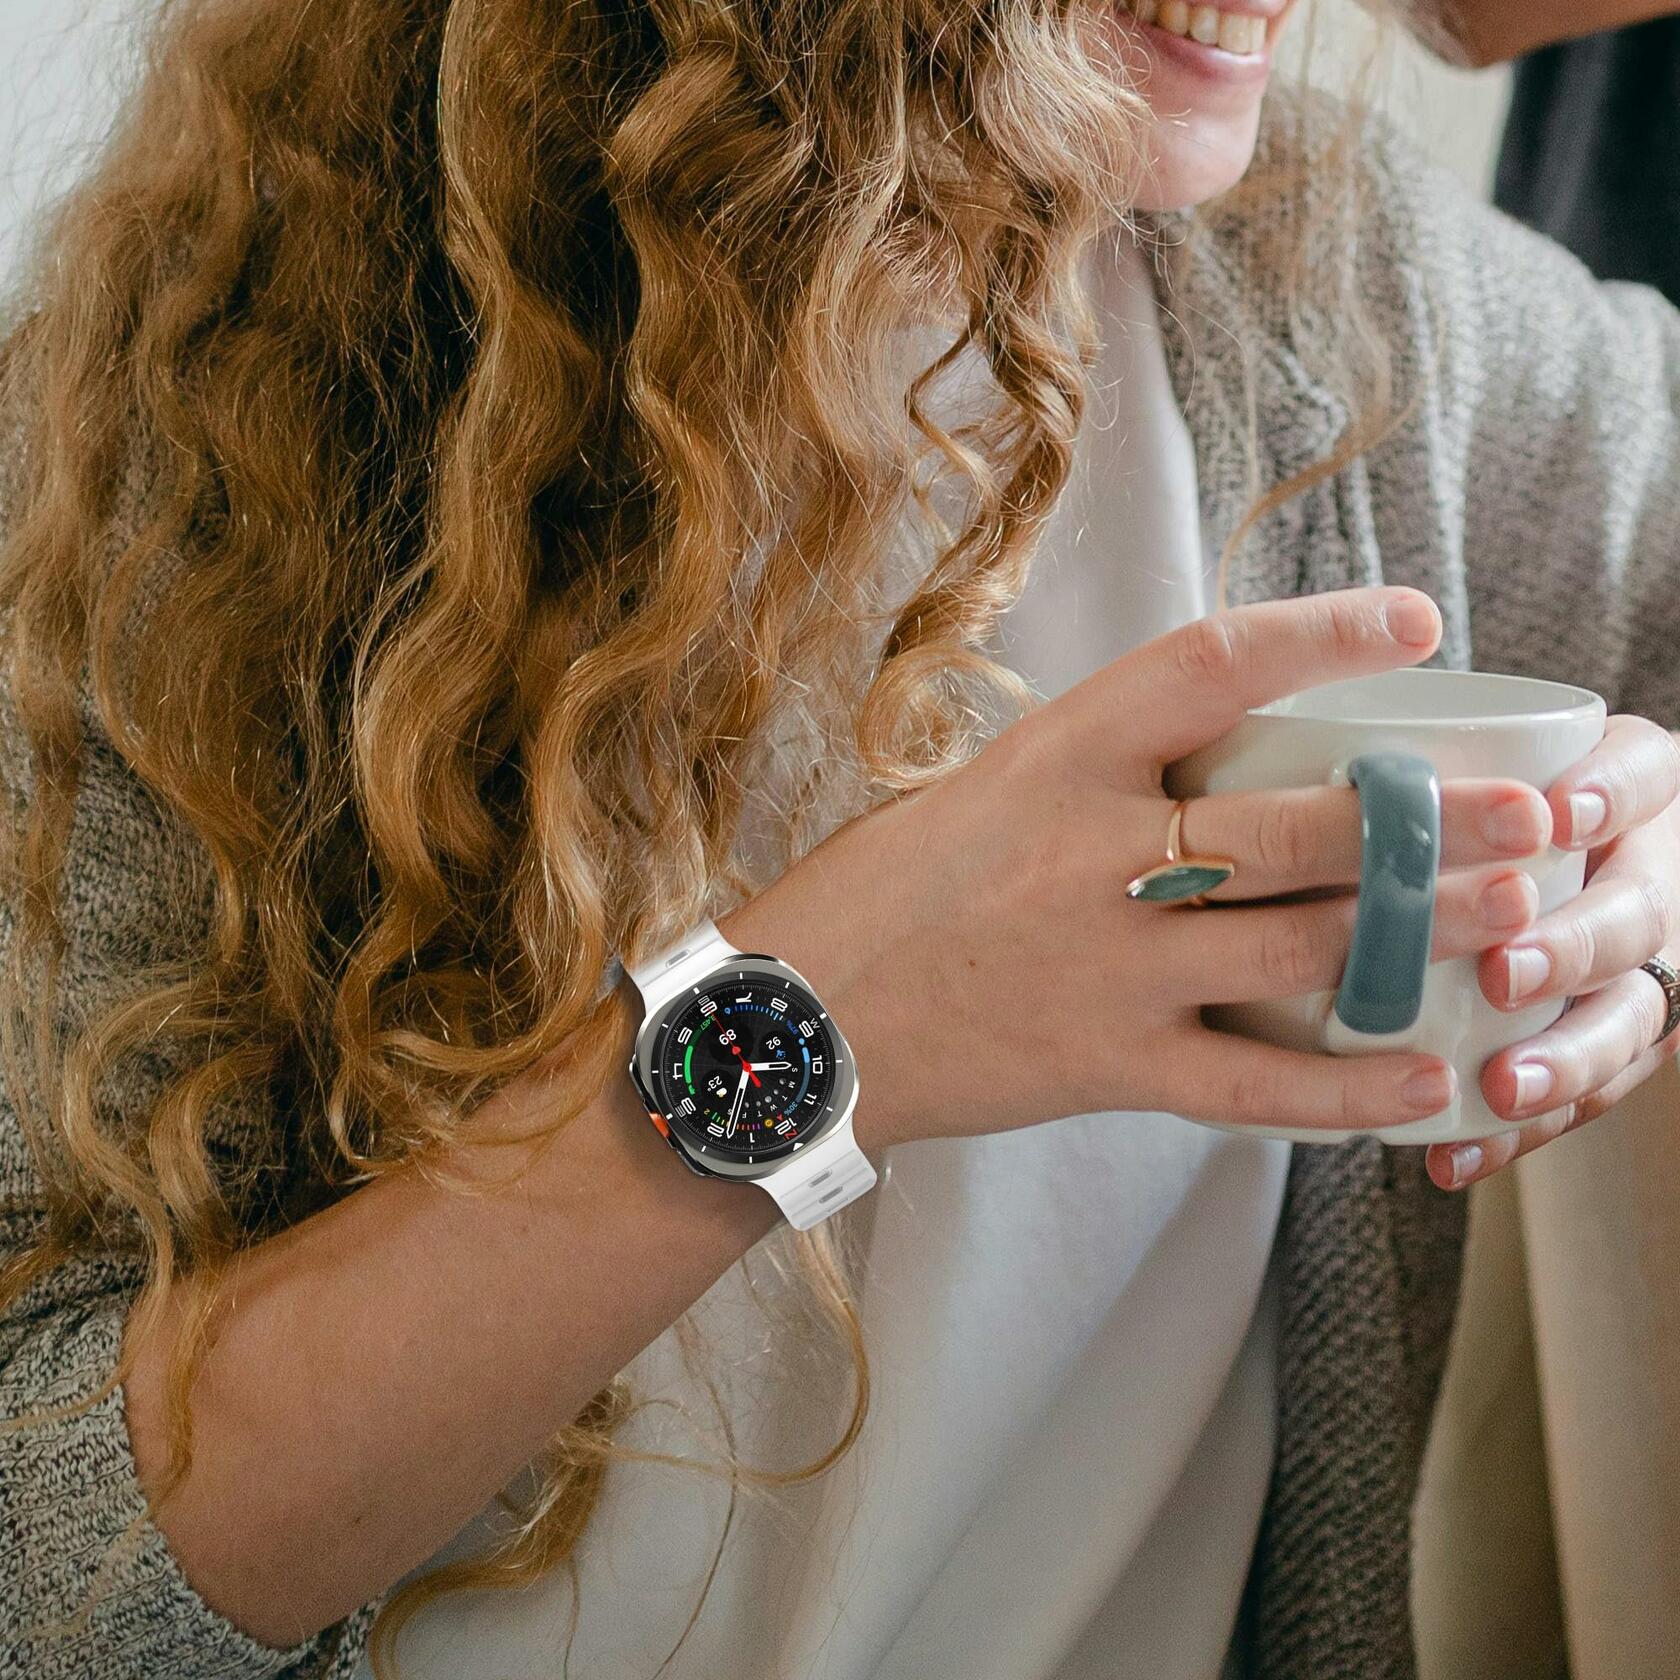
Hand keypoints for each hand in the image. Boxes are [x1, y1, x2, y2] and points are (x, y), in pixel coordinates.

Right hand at [721, 586, 1554, 1153]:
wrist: (789, 1025)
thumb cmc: (879, 896)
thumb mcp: (979, 796)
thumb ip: (1096, 780)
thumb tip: (1213, 764)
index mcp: (1054, 762)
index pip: (1207, 666)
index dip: (1321, 633)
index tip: (1415, 618)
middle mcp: (1091, 855)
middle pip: (1297, 825)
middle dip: (1428, 817)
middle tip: (1532, 809)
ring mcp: (1106, 967)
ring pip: (1301, 947)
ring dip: (1419, 931)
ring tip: (1519, 914)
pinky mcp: (1106, 1067)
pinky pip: (1251, 1085)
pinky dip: (1345, 1088)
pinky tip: (1426, 1077)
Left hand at [1426, 713, 1679, 1190]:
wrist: (1529, 873)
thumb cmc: (1464, 807)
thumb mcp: (1463, 767)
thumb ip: (1422, 765)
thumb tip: (1307, 755)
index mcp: (1622, 794)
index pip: (1642, 777)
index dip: (1610, 796)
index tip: (1555, 814)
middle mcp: (1647, 876)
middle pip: (1642, 915)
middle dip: (1574, 947)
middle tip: (1504, 972)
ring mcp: (1641, 968)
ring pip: (1631, 1020)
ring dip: (1566, 1060)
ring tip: (1501, 1088)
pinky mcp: (1610, 1044)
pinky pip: (1580, 1098)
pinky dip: (1515, 1135)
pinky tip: (1454, 1158)